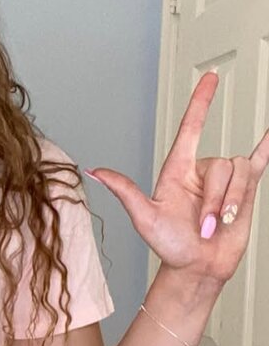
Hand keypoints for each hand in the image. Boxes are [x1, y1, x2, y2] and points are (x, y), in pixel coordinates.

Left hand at [84, 71, 268, 284]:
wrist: (197, 268)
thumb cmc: (170, 245)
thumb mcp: (144, 218)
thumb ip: (125, 190)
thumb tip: (94, 171)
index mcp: (177, 170)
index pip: (191, 128)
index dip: (200, 102)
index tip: (210, 78)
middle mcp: (202, 172)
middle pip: (221, 165)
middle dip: (216, 200)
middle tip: (205, 226)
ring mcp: (225, 182)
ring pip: (240, 173)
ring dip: (231, 204)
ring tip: (218, 226)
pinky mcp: (246, 192)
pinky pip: (259, 163)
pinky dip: (268, 148)